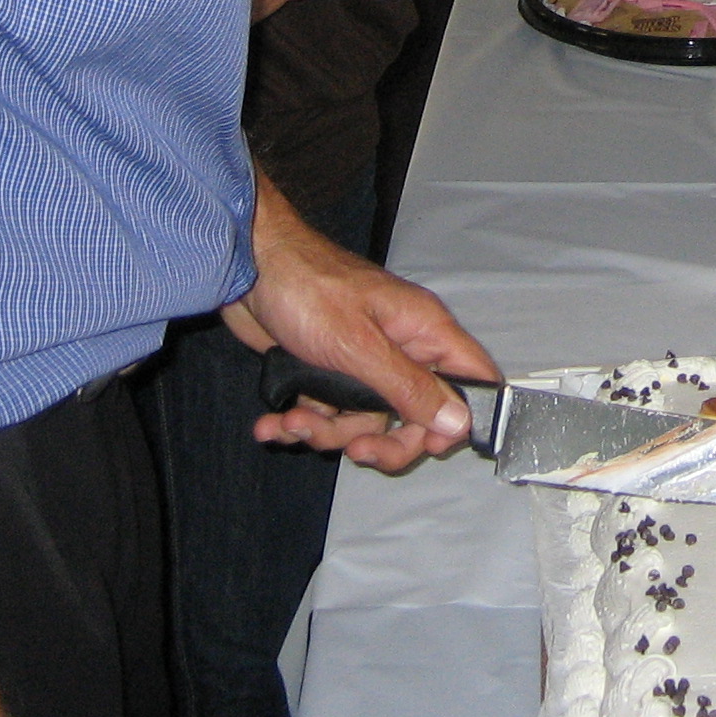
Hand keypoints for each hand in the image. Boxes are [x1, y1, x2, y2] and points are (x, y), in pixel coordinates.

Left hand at [220, 178, 497, 472]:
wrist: (244, 268)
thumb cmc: (306, 290)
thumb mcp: (360, 346)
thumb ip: (409, 387)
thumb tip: (459, 422)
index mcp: (423, 331)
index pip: (471, 380)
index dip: (459, 418)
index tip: (428, 444)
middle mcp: (401, 348)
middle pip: (416, 415)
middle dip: (381, 439)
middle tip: (355, 448)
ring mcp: (364, 362)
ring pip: (365, 420)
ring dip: (327, 432)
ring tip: (295, 421)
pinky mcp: (328, 372)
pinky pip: (329, 413)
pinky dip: (301, 424)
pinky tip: (274, 424)